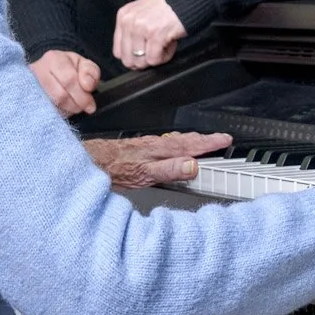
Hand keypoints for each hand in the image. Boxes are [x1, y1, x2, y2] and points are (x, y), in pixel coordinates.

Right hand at [29, 49, 100, 115]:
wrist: (48, 72)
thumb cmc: (68, 68)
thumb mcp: (83, 64)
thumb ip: (90, 72)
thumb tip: (88, 86)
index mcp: (54, 59)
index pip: (69, 80)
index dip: (82, 96)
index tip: (91, 106)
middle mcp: (38, 70)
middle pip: (60, 95)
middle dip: (76, 105)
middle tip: (83, 108)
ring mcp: (30, 86)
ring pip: (51, 106)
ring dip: (67, 110)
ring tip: (73, 107)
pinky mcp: (27, 98)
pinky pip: (44, 112)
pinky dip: (56, 114)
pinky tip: (62, 110)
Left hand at [84, 132, 233, 188]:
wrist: (89, 163)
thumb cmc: (113, 170)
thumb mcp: (144, 175)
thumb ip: (169, 170)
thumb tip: (192, 166)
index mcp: (159, 151)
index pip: (191, 146)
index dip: (209, 143)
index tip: (225, 140)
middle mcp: (153, 145)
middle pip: (185, 141)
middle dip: (204, 139)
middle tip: (220, 138)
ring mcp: (145, 146)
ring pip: (173, 141)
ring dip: (190, 140)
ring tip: (202, 141)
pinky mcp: (136, 148)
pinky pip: (162, 143)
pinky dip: (174, 143)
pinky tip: (170, 147)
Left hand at [111, 0, 186, 70]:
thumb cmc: (168, 6)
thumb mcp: (142, 13)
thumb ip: (132, 30)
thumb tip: (131, 54)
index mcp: (124, 16)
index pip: (117, 51)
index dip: (132, 57)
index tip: (143, 55)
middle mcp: (129, 21)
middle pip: (128, 59)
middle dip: (144, 60)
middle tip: (156, 52)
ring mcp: (141, 28)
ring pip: (141, 61)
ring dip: (156, 58)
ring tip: (165, 45)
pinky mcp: (155, 35)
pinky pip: (154, 59)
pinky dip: (165, 56)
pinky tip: (170, 45)